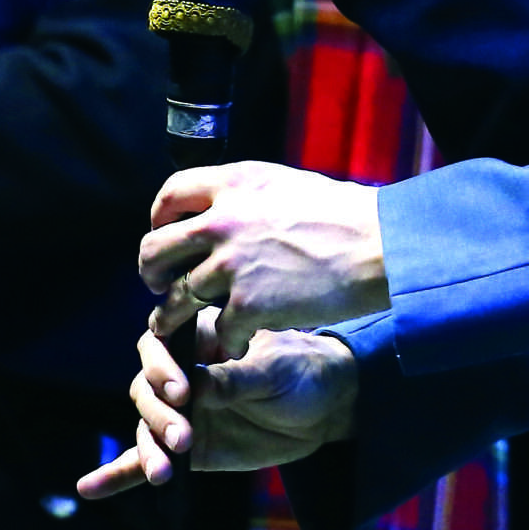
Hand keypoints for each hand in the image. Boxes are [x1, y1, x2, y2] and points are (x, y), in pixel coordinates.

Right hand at [77, 320, 358, 499]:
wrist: (324, 407)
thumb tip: (200, 388)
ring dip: (148, 448)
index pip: (161, 343)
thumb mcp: (274, 372)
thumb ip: (236, 379)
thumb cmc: (301, 372)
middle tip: (184, 437)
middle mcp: (181, 372)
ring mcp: (180, 411)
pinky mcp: (184, 447)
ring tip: (164, 471)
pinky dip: (116, 474)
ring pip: (145, 425)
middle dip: (159, 414)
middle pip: (146, 388)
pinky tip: (89, 488)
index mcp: (200, 337)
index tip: (182, 391)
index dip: (162, 366)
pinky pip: (141, 459)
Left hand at [137, 162, 386, 357]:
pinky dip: (226, 342)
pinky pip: (219, 330)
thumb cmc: (346, 215)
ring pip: (176, 297)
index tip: (164, 233)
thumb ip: (249, 196)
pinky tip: (236, 346)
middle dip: (150, 272)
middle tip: (158, 284)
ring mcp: (232, 264)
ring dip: (172, 316)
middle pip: (155, 248)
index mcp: (235, 183)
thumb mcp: (289, 185)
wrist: (378, 245)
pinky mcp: (248, 304)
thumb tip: (226, 210)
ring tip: (175, 327)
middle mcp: (223, 220)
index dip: (159, 217)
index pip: (171, 194)